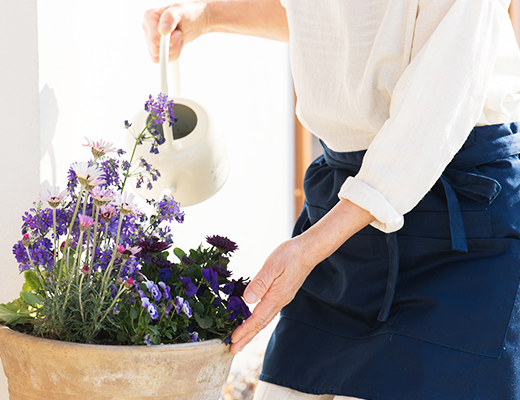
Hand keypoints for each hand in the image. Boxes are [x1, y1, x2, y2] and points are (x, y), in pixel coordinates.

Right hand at [142, 2, 210, 62]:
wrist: (194, 21)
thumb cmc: (188, 14)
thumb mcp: (181, 11)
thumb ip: (170, 17)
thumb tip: (162, 30)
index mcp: (149, 17)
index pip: (153, 39)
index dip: (168, 41)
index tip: (178, 33)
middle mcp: (147, 28)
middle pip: (155, 49)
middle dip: (172, 46)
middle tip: (180, 35)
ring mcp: (151, 39)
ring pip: (157, 57)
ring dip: (173, 51)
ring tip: (179, 39)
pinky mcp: (156, 47)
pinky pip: (160, 60)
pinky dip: (172, 55)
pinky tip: (177, 45)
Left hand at [230, 235, 316, 354]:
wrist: (308, 251)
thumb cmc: (290, 255)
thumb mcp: (272, 266)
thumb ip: (259, 283)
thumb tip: (247, 300)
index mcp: (276, 297)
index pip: (257, 318)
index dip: (244, 330)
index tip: (233, 340)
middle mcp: (279, 301)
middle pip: (260, 324)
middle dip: (246, 338)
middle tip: (233, 350)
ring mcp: (282, 299)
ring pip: (264, 319)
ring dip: (252, 331)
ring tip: (240, 340)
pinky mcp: (282, 294)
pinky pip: (267, 312)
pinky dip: (258, 321)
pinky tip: (254, 321)